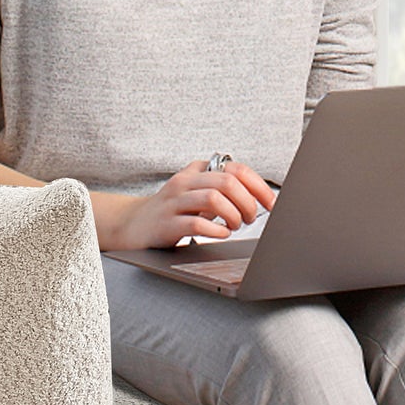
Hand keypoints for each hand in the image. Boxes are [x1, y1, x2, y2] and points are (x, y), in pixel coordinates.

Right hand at [101, 158, 276, 250]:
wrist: (133, 225)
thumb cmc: (173, 210)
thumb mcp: (196, 192)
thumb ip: (222, 189)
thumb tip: (259, 198)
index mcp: (196, 171)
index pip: (235, 169)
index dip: (258, 186)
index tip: (271, 203)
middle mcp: (184, 183)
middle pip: (226, 182)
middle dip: (247, 202)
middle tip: (249, 218)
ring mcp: (173, 203)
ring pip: (213, 199)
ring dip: (233, 215)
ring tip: (235, 226)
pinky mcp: (166, 224)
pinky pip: (195, 223)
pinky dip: (215, 230)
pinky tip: (221, 235)